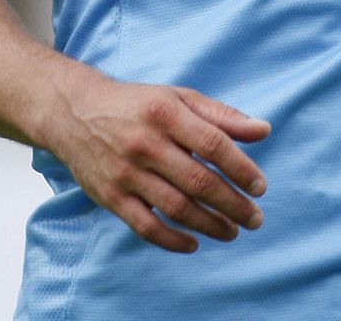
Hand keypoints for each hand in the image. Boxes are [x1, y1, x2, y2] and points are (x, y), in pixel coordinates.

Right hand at [46, 67, 271, 253]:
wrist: (76, 113)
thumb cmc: (139, 104)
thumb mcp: (180, 97)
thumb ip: (222, 115)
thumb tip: (264, 130)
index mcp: (167, 113)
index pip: (214, 144)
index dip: (241, 168)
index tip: (261, 187)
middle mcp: (146, 143)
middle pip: (198, 181)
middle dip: (232, 204)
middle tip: (255, 218)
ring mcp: (126, 173)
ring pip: (176, 207)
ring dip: (209, 224)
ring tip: (233, 232)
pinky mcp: (111, 196)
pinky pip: (145, 226)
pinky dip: (172, 240)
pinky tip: (194, 243)